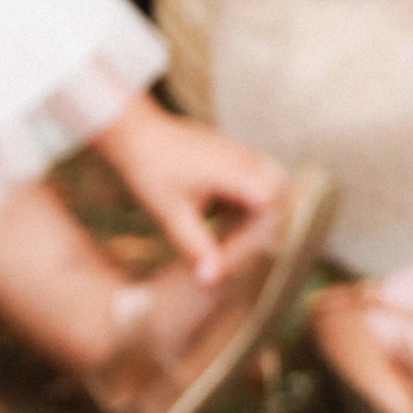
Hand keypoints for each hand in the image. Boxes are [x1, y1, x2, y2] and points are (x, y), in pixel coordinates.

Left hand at [93, 94, 286, 283]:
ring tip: (218, 246)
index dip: (254, 239)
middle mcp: (247, 158)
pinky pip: (255, 187)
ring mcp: (244, 155)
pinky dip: (243, 212)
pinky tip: (217, 229)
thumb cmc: (149, 169)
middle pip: (278, 199)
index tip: (223, 261)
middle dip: (258, 232)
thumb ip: (196, 246)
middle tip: (225, 256)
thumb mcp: (171, 213)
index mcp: (235, 168)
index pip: (270, 206)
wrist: (134, 133)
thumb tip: (211, 280)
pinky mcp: (236, 159)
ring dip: (251, 223)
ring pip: (270, 194)